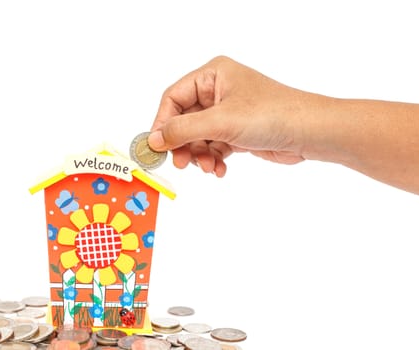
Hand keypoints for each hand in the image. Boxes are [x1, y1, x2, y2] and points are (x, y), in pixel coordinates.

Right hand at [148, 55, 307, 176]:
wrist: (310, 133)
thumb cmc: (272, 115)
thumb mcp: (220, 122)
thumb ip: (182, 130)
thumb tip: (153, 140)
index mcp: (213, 75)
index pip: (173, 97)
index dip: (162, 123)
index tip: (157, 146)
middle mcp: (218, 90)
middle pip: (184, 120)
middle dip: (183, 144)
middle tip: (181, 163)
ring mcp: (227, 112)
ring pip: (197, 137)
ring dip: (199, 155)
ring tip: (208, 167)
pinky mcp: (236, 131)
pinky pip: (213, 146)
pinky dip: (213, 159)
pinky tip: (219, 170)